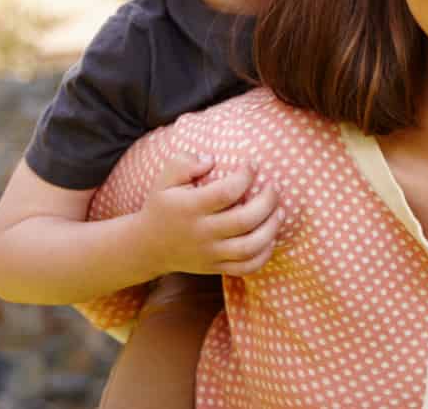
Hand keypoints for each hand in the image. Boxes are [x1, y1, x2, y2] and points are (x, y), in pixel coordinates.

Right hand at [137, 151, 280, 278]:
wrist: (147, 246)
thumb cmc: (162, 206)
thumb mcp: (164, 180)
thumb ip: (184, 163)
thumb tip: (211, 159)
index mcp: (190, 208)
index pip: (226, 192)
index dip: (245, 176)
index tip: (252, 164)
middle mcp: (202, 232)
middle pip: (244, 220)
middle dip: (267, 201)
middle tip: (275, 186)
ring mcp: (210, 253)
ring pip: (249, 247)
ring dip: (271, 228)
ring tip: (280, 211)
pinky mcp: (215, 268)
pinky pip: (246, 268)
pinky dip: (264, 255)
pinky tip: (271, 237)